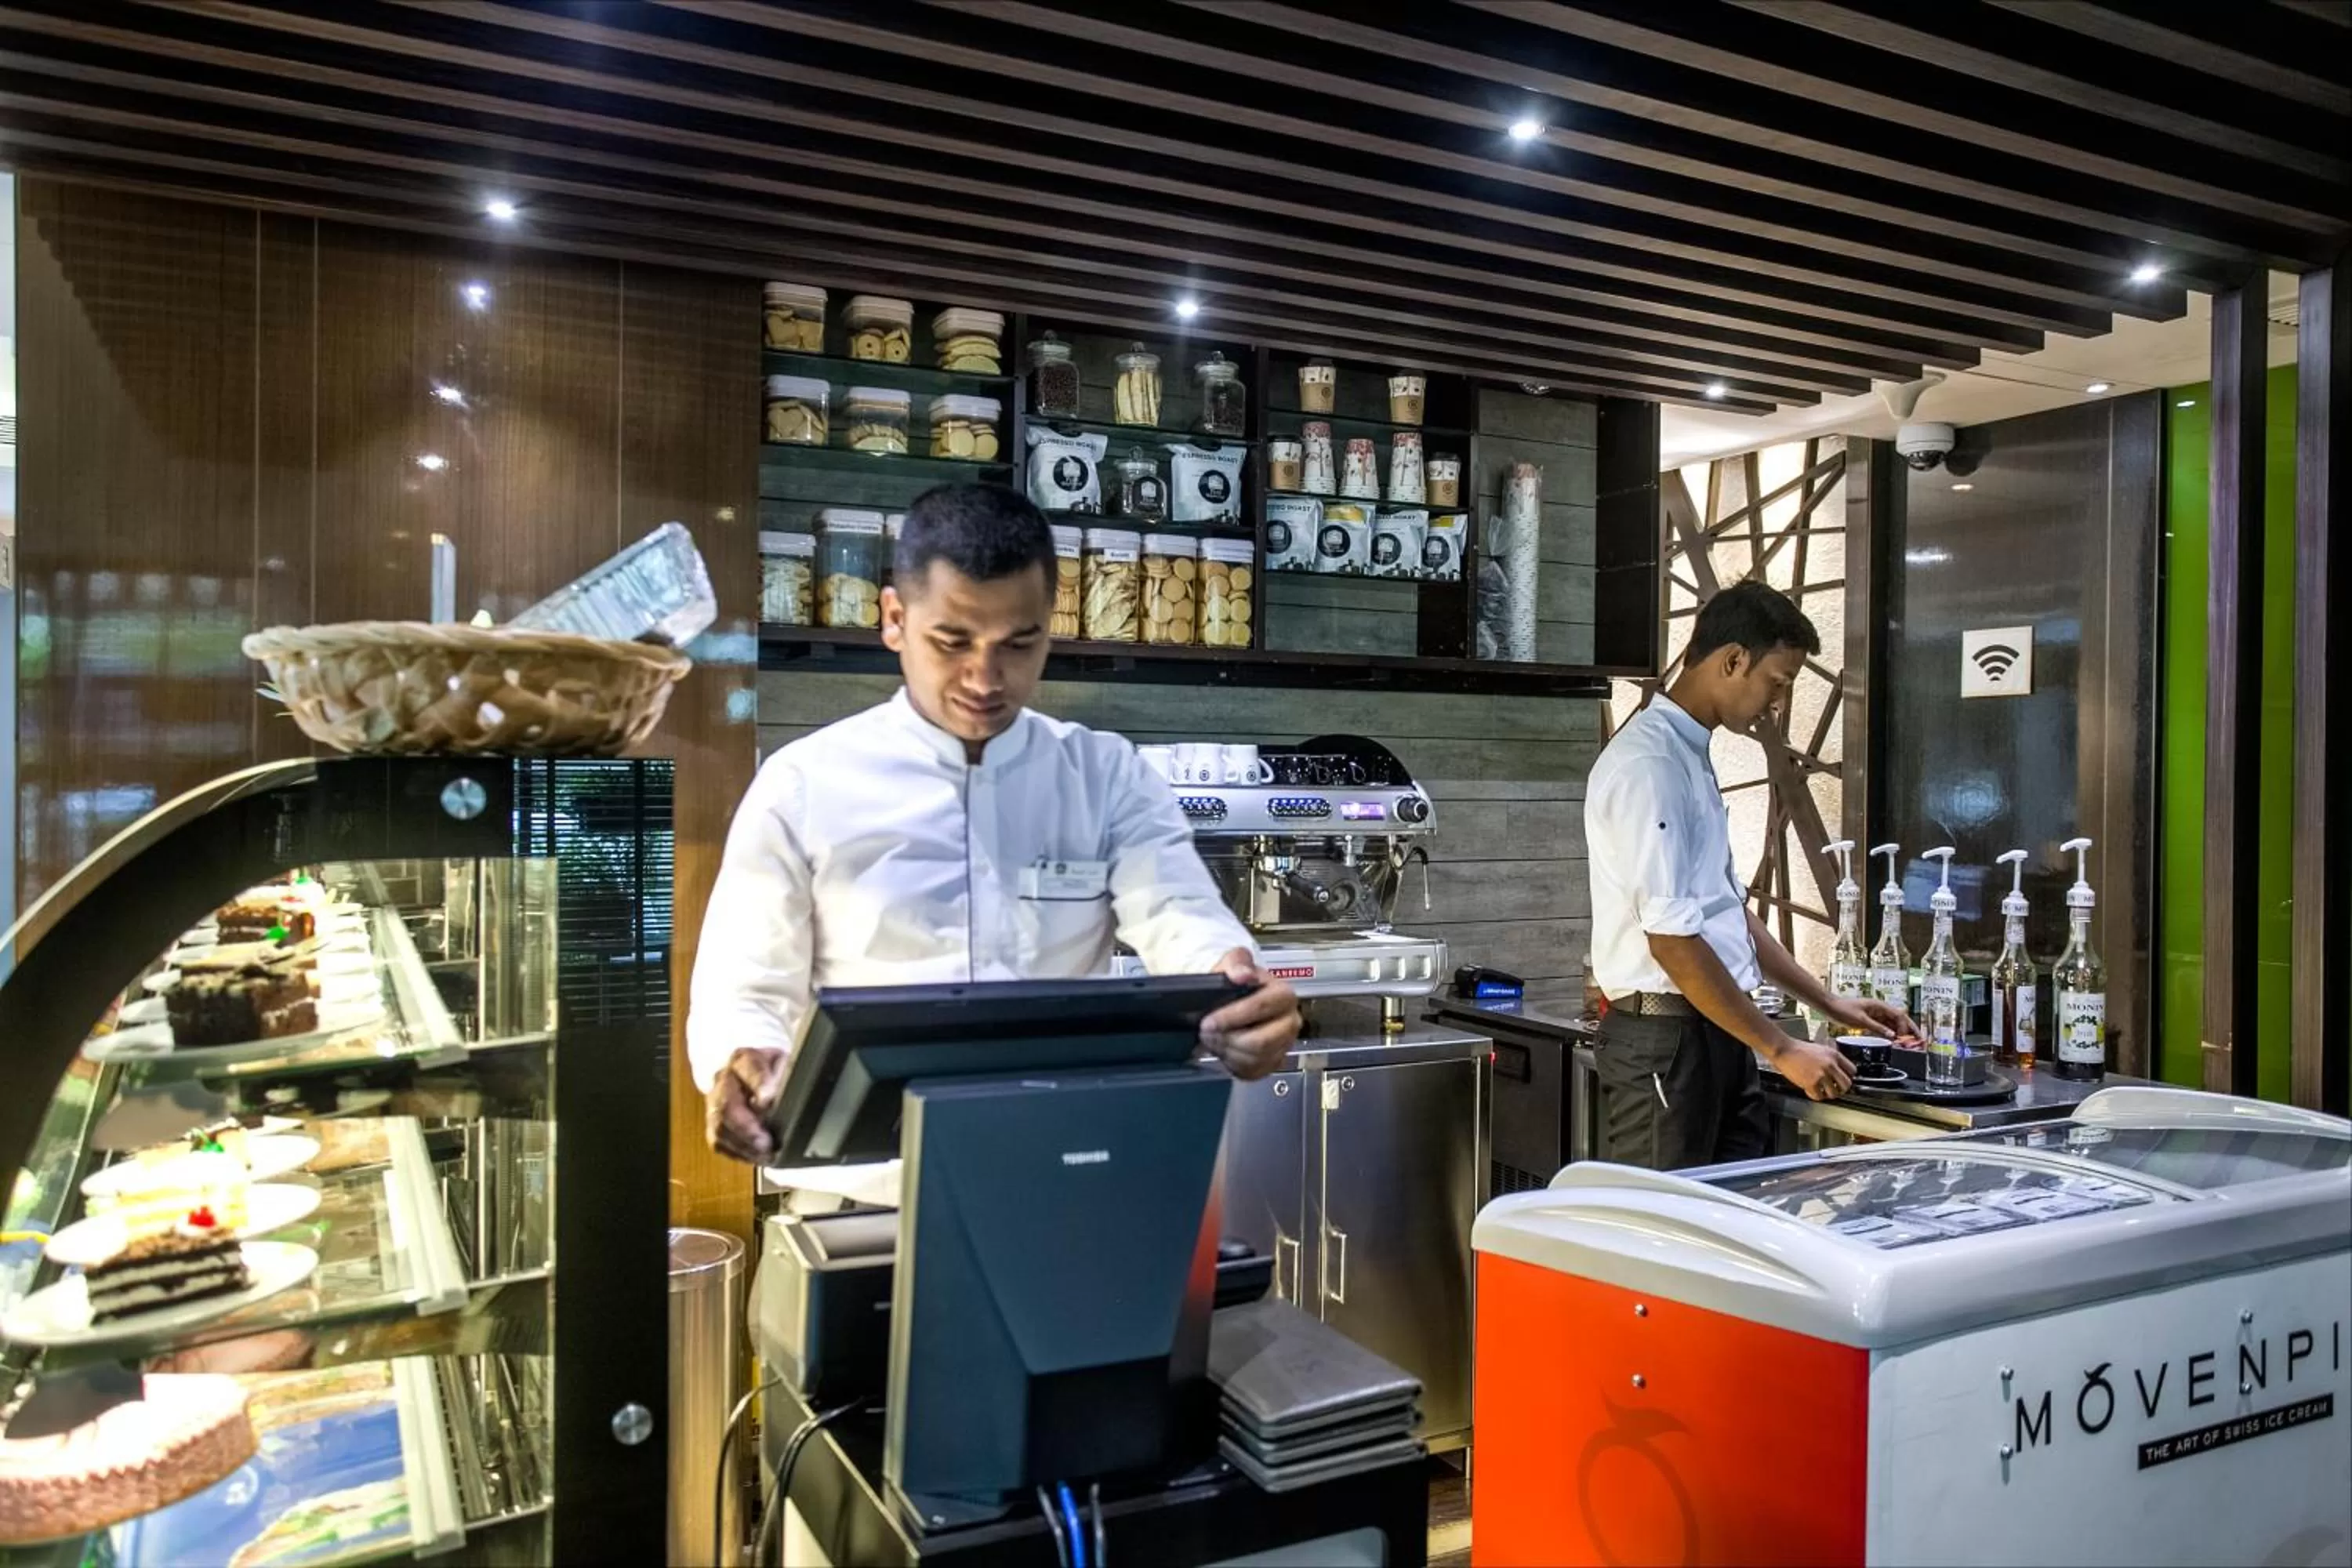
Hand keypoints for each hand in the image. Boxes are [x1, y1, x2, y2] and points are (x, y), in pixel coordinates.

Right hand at [705, 1046, 785, 1163]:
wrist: (748, 1071)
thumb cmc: (770, 1069)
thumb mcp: (784, 1064)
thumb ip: (786, 1076)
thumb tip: (787, 1096)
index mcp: (744, 1059)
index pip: (750, 1070)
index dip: (759, 1086)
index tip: (768, 1101)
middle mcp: (724, 1080)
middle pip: (726, 1105)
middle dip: (747, 1128)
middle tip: (766, 1143)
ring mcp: (715, 1102)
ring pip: (719, 1127)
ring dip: (743, 1145)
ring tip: (766, 1155)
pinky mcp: (714, 1123)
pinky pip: (719, 1142)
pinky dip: (739, 1153)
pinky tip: (756, 1157)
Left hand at [1202, 950, 1301, 1080]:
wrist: (1233, 1001)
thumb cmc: (1235, 984)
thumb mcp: (1232, 964)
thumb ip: (1236, 964)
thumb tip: (1243, 975)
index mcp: (1283, 995)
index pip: (1262, 1007)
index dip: (1234, 1016)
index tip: (1209, 1020)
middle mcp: (1290, 1021)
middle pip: (1262, 1041)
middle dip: (1229, 1039)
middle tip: (1206, 1033)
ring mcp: (1284, 1044)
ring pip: (1255, 1058)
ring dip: (1228, 1051)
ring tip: (1213, 1040)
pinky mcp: (1274, 1062)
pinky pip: (1254, 1071)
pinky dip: (1233, 1064)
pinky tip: (1223, 1050)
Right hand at [1769, 1037, 1855, 1101]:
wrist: (1784, 1049)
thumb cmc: (1799, 1049)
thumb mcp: (1821, 1048)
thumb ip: (1832, 1058)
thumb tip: (1839, 1070)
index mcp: (1834, 1055)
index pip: (1852, 1070)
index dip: (1848, 1077)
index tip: (1843, 1080)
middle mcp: (1830, 1065)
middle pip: (1847, 1084)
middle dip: (1841, 1089)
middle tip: (1835, 1088)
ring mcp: (1821, 1075)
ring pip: (1834, 1093)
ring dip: (1828, 1094)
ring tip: (1822, 1090)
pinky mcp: (1811, 1083)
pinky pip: (1819, 1096)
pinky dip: (1815, 1095)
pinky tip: (1811, 1090)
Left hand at [1825, 995, 1918, 1040]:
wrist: (1830, 1007)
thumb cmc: (1843, 1010)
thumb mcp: (1860, 1020)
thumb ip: (1877, 1028)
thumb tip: (1892, 1035)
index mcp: (1880, 1006)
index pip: (1899, 1016)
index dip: (1905, 1027)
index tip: (1905, 1038)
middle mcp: (1881, 1009)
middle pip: (1900, 1020)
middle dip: (1911, 1030)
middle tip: (1921, 1041)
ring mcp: (1877, 1014)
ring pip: (1894, 1024)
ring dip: (1903, 1033)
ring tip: (1912, 1044)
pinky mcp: (1872, 1020)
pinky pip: (1886, 1027)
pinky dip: (1892, 1034)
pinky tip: (1897, 1041)